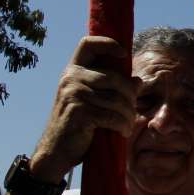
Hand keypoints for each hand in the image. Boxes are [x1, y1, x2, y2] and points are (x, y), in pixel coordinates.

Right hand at [30, 36, 136, 180]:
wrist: (55, 151)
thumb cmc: (77, 124)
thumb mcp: (92, 102)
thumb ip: (111, 89)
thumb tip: (138, 81)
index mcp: (73, 71)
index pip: (88, 44)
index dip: (107, 43)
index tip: (123, 54)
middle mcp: (71, 78)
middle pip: (114, 77)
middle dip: (130, 95)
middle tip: (133, 109)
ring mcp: (74, 94)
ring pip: (116, 98)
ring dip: (128, 114)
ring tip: (129, 123)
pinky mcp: (79, 112)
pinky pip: (112, 115)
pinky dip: (122, 125)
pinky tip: (123, 131)